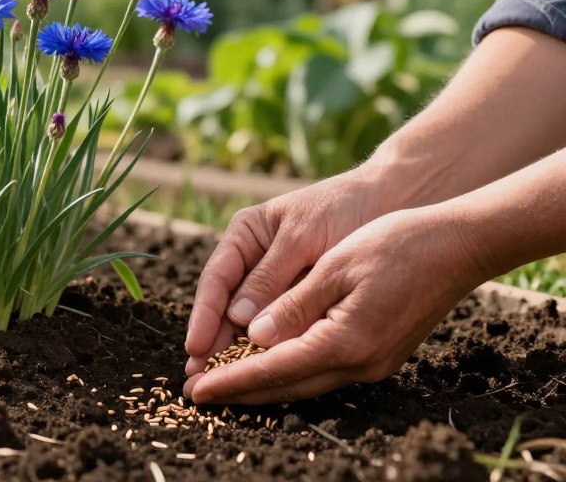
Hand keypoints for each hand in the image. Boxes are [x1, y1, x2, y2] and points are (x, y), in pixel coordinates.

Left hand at [183, 207, 483, 403]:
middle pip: (286, 387)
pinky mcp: (378, 354)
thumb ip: (293, 306)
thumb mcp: (336, 267)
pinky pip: (322, 371)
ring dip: (261, 384)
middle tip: (196, 393)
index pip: (272, 370)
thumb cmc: (395, 245)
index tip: (195, 388)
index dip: (230, 380)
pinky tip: (268, 363)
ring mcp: (372, 363)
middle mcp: (359, 363)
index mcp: (344, 341)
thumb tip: (254, 338)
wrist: (456, 247)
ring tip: (222, 381)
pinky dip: (289, 371)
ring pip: (304, 383)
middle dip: (239, 391)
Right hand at [184, 167, 390, 375]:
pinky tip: (260, 375)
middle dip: (213, 342)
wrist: (390, 203)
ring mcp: (276, 284)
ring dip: (234, 353)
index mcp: (244, 236)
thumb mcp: (303, 237)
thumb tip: (239, 320)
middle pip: (225, 307)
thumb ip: (271, 276)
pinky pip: (280, 329)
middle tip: (198, 378)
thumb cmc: (342, 209)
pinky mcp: (300, 302)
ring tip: (218, 385)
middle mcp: (253, 263)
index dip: (205, 316)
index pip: (216, 279)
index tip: (196, 346)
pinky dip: (269, 350)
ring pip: (249, 323)